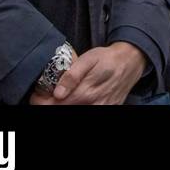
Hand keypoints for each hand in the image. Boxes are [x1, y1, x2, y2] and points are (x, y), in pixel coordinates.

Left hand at [30, 42, 146, 104]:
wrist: (132, 61)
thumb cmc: (108, 58)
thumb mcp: (89, 58)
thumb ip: (72, 75)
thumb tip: (57, 93)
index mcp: (86, 92)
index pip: (54, 105)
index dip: (41, 102)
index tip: (37, 95)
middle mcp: (93, 105)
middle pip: (62, 110)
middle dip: (49, 104)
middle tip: (45, 96)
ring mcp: (101, 108)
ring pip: (74, 111)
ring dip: (63, 105)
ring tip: (61, 96)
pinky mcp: (108, 109)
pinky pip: (88, 111)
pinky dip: (77, 105)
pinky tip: (75, 99)